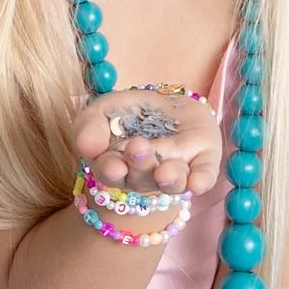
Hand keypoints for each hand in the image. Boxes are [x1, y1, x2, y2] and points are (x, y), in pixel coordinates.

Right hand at [71, 86, 224, 199]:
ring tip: (165, 172)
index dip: (111, 171)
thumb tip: (85, 147)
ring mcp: (176, 170)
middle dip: (141, 166)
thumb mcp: (102, 110)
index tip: (113, 165)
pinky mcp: (202, 163)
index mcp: (117, 165)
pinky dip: (201, 181)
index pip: (111, 174)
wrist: (168, 103)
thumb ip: (89, 127)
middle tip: (138, 147)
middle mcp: (146, 176)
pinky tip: (198, 184)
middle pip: (142, 179)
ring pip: (173, 183)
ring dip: (169, 179)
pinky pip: (203, 177)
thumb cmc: (129, 113)